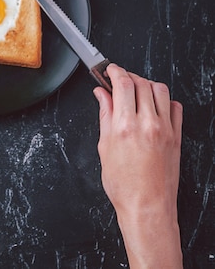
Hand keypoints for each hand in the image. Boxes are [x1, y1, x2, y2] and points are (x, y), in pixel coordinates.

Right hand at [94, 63, 182, 268]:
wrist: (147, 207)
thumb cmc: (124, 185)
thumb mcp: (104, 146)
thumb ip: (105, 115)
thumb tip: (101, 95)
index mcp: (125, 125)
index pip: (122, 82)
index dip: (114, 71)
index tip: (109, 70)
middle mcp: (147, 123)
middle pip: (140, 82)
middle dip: (127, 76)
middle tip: (119, 81)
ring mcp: (165, 128)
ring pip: (159, 89)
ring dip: (146, 84)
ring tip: (137, 91)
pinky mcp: (177, 136)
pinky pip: (175, 106)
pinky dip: (164, 100)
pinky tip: (154, 106)